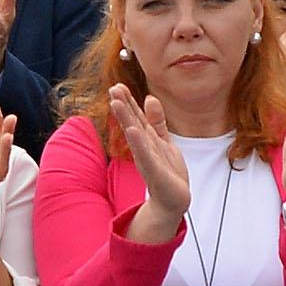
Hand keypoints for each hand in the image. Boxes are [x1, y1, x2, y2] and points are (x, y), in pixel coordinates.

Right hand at [108, 86, 193, 237]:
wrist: (173, 200)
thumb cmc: (167, 171)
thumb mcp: (163, 141)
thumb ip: (156, 121)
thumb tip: (150, 97)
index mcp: (146, 140)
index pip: (136, 117)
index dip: (128, 101)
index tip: (118, 86)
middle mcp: (143, 148)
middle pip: (132, 123)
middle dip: (123, 106)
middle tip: (113, 88)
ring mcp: (147, 160)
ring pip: (135, 136)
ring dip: (125, 119)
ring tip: (116, 103)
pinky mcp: (155, 172)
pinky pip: (146, 155)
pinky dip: (139, 143)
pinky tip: (133, 130)